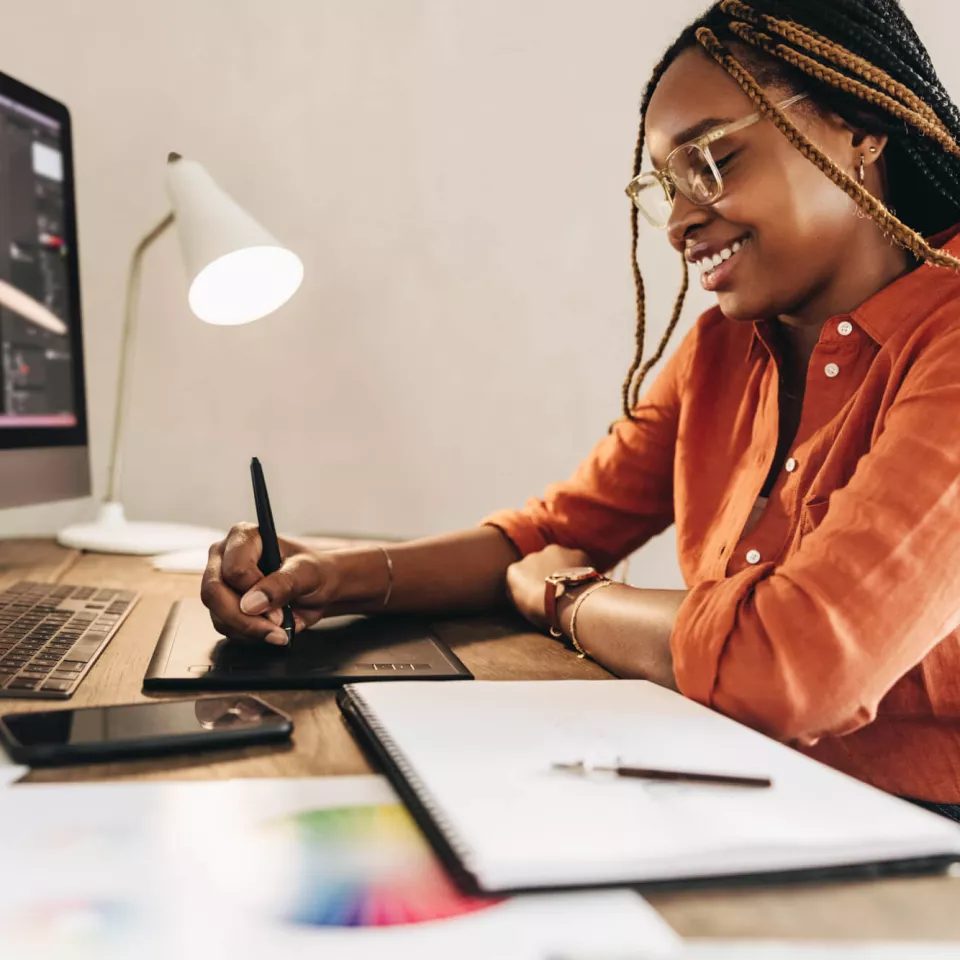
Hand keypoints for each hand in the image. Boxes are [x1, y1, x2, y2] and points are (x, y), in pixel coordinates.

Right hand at [201, 522, 343, 644]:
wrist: (318, 587)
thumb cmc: (314, 571)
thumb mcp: (307, 573)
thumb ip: (282, 584)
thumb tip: (251, 604)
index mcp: (244, 536)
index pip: (234, 569)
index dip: (255, 593)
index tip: (280, 611)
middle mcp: (224, 555)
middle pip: (215, 592)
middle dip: (246, 619)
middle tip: (277, 630)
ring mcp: (220, 580)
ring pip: (217, 614)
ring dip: (249, 630)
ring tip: (278, 631)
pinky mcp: (221, 603)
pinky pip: (224, 626)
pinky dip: (247, 634)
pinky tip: (269, 630)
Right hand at [504, 544, 593, 630]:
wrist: (567, 603)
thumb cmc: (543, 612)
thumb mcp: (522, 606)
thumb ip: (521, 593)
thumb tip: (526, 591)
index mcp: (515, 571)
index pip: (521, 576)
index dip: (531, 585)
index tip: (540, 595)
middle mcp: (532, 556)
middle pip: (539, 563)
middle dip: (546, 573)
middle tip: (557, 591)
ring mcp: (554, 551)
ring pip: (559, 559)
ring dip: (562, 568)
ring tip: (571, 587)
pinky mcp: (575, 553)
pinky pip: (577, 561)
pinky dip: (580, 569)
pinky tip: (583, 584)